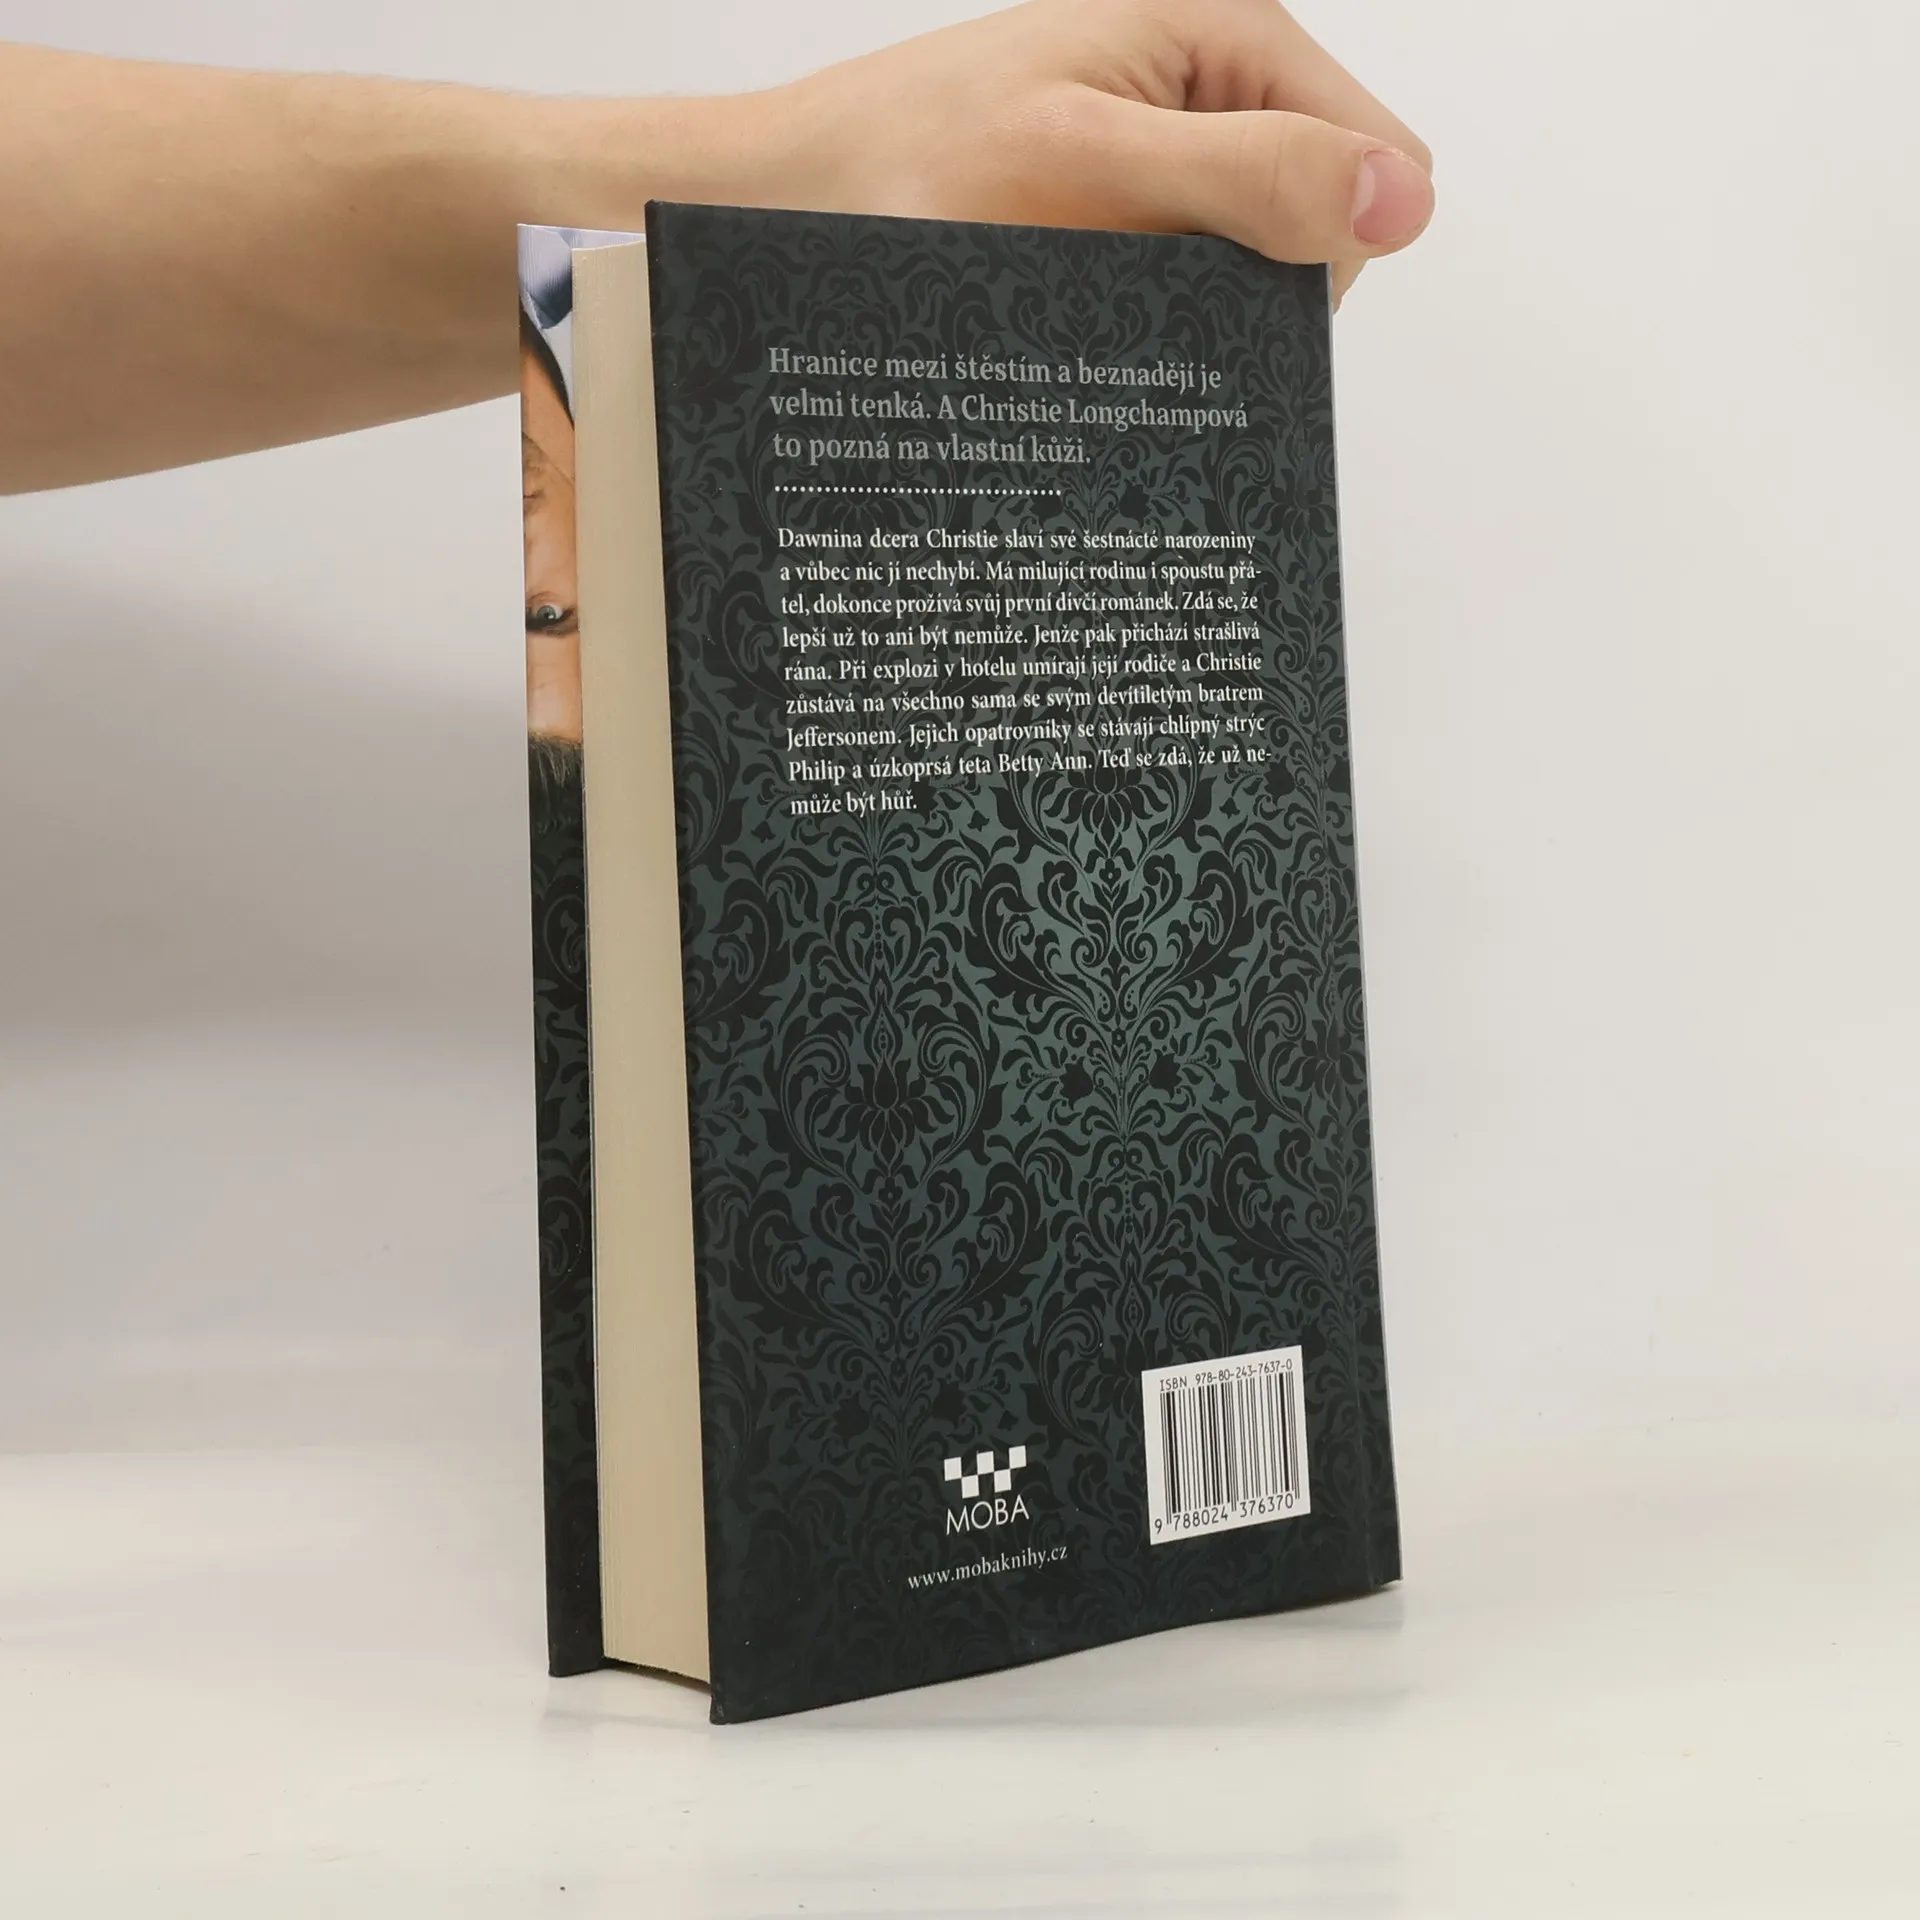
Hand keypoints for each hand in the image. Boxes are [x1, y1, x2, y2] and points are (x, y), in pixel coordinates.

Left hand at [760, 0, 1433, 300]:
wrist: (800, 193)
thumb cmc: (917, 166)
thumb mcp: (1095, 163)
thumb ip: (1249, 174)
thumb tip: (1398, 199)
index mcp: (1231, 34)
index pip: (1380, 157)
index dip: (1329, 244)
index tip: (1225, 291)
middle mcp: (1211, 80)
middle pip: (1322, 209)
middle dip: (1260, 277)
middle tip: (1145, 294)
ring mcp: (1168, 140)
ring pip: (1259, 249)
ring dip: (1203, 298)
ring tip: (1102, 292)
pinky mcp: (1124, 194)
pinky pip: (1194, 262)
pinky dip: (1161, 301)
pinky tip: (1092, 299)